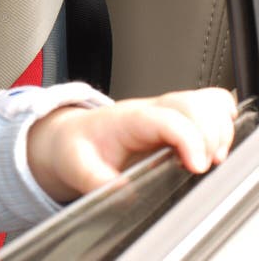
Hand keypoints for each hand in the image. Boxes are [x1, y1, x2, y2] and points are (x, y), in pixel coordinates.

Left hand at [27, 87, 237, 202]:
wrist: (73, 136)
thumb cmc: (77, 147)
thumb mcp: (77, 167)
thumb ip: (97, 180)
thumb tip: (124, 192)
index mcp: (126, 119)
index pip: (166, 118)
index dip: (188, 140)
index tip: (195, 167)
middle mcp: (150, 111)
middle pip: (193, 104)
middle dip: (208, 135)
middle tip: (201, 166)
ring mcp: (166, 112)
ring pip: (207, 102)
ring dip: (219, 130)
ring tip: (209, 158)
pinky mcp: (178, 119)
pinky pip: (210, 108)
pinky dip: (221, 124)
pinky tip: (211, 149)